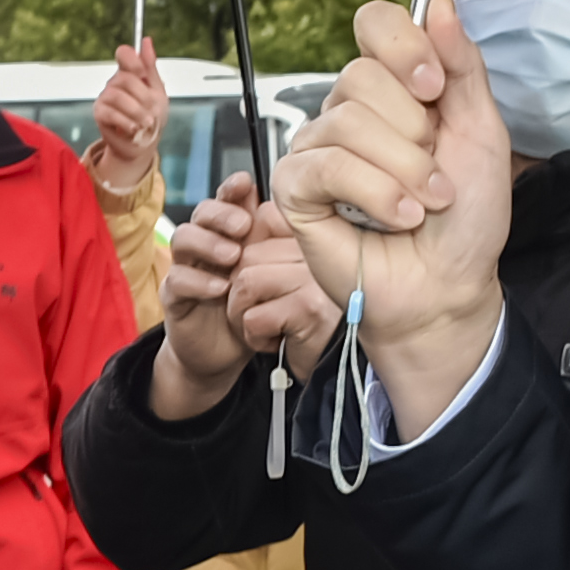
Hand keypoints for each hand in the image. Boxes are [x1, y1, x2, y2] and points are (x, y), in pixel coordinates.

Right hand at [84, 41, 169, 199]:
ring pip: (117, 96)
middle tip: (153, 112)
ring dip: (136, 111)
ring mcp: (105, 97)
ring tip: (146, 123)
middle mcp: (115, 82)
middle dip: (143, 97)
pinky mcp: (99, 113)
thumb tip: (146, 41)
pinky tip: (134, 129)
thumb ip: (150, 67)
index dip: (133, 61)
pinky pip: (110, 113)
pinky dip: (126, 122)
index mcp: (130, 73)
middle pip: (125, 79)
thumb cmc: (152, 116)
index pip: (124, 54)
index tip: (143, 74)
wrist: (143, 143)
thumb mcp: (158, 91)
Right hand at [150, 177, 271, 416]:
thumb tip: (284, 209)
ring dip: (208, 242)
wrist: (224, 353)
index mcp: (227, 234)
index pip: (224, 201)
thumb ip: (271, 242)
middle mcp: (203, 245)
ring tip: (233, 256)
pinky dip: (198, 280)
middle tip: (243, 226)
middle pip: (201, 213)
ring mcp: (185, 268)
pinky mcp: (173, 296)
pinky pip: (176, 279)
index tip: (244, 183)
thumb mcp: (267, 274)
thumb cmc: (248, 307)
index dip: (231, 189)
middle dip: (221, 213)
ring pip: (183, 239)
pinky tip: (221, 287)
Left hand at [227, 204, 341, 381]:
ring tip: (264, 326)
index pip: (265, 217)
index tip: (252, 278)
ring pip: (245, 283)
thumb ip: (264, 241)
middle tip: (259, 312)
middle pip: (247, 256)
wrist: (330, 370)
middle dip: (239, 292)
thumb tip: (240, 198)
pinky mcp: (310, 309)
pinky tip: (275, 341)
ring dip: (242, 314)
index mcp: (314, 237)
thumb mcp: (283, 277)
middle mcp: (321, 252)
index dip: (245, 249)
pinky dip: (253, 336)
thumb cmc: (300, 323)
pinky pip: (254, 316)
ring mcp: (317, 279)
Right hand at [272, 0, 512, 436]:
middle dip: (414, 132)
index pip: (375, 23)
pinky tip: (397, 217)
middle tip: (434, 173)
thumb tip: (437, 3)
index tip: (435, 88)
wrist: (447, 286)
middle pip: (362, 76)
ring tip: (423, 205)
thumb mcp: (482, 131)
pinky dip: (374, 193)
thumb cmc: (465, 219)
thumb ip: (462, 66)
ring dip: (404, 171)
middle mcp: (348, 110)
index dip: (403, 46)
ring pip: (348, 123)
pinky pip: (327, 166)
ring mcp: (317, 148)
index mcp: (393, 87)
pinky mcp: (295, 189)